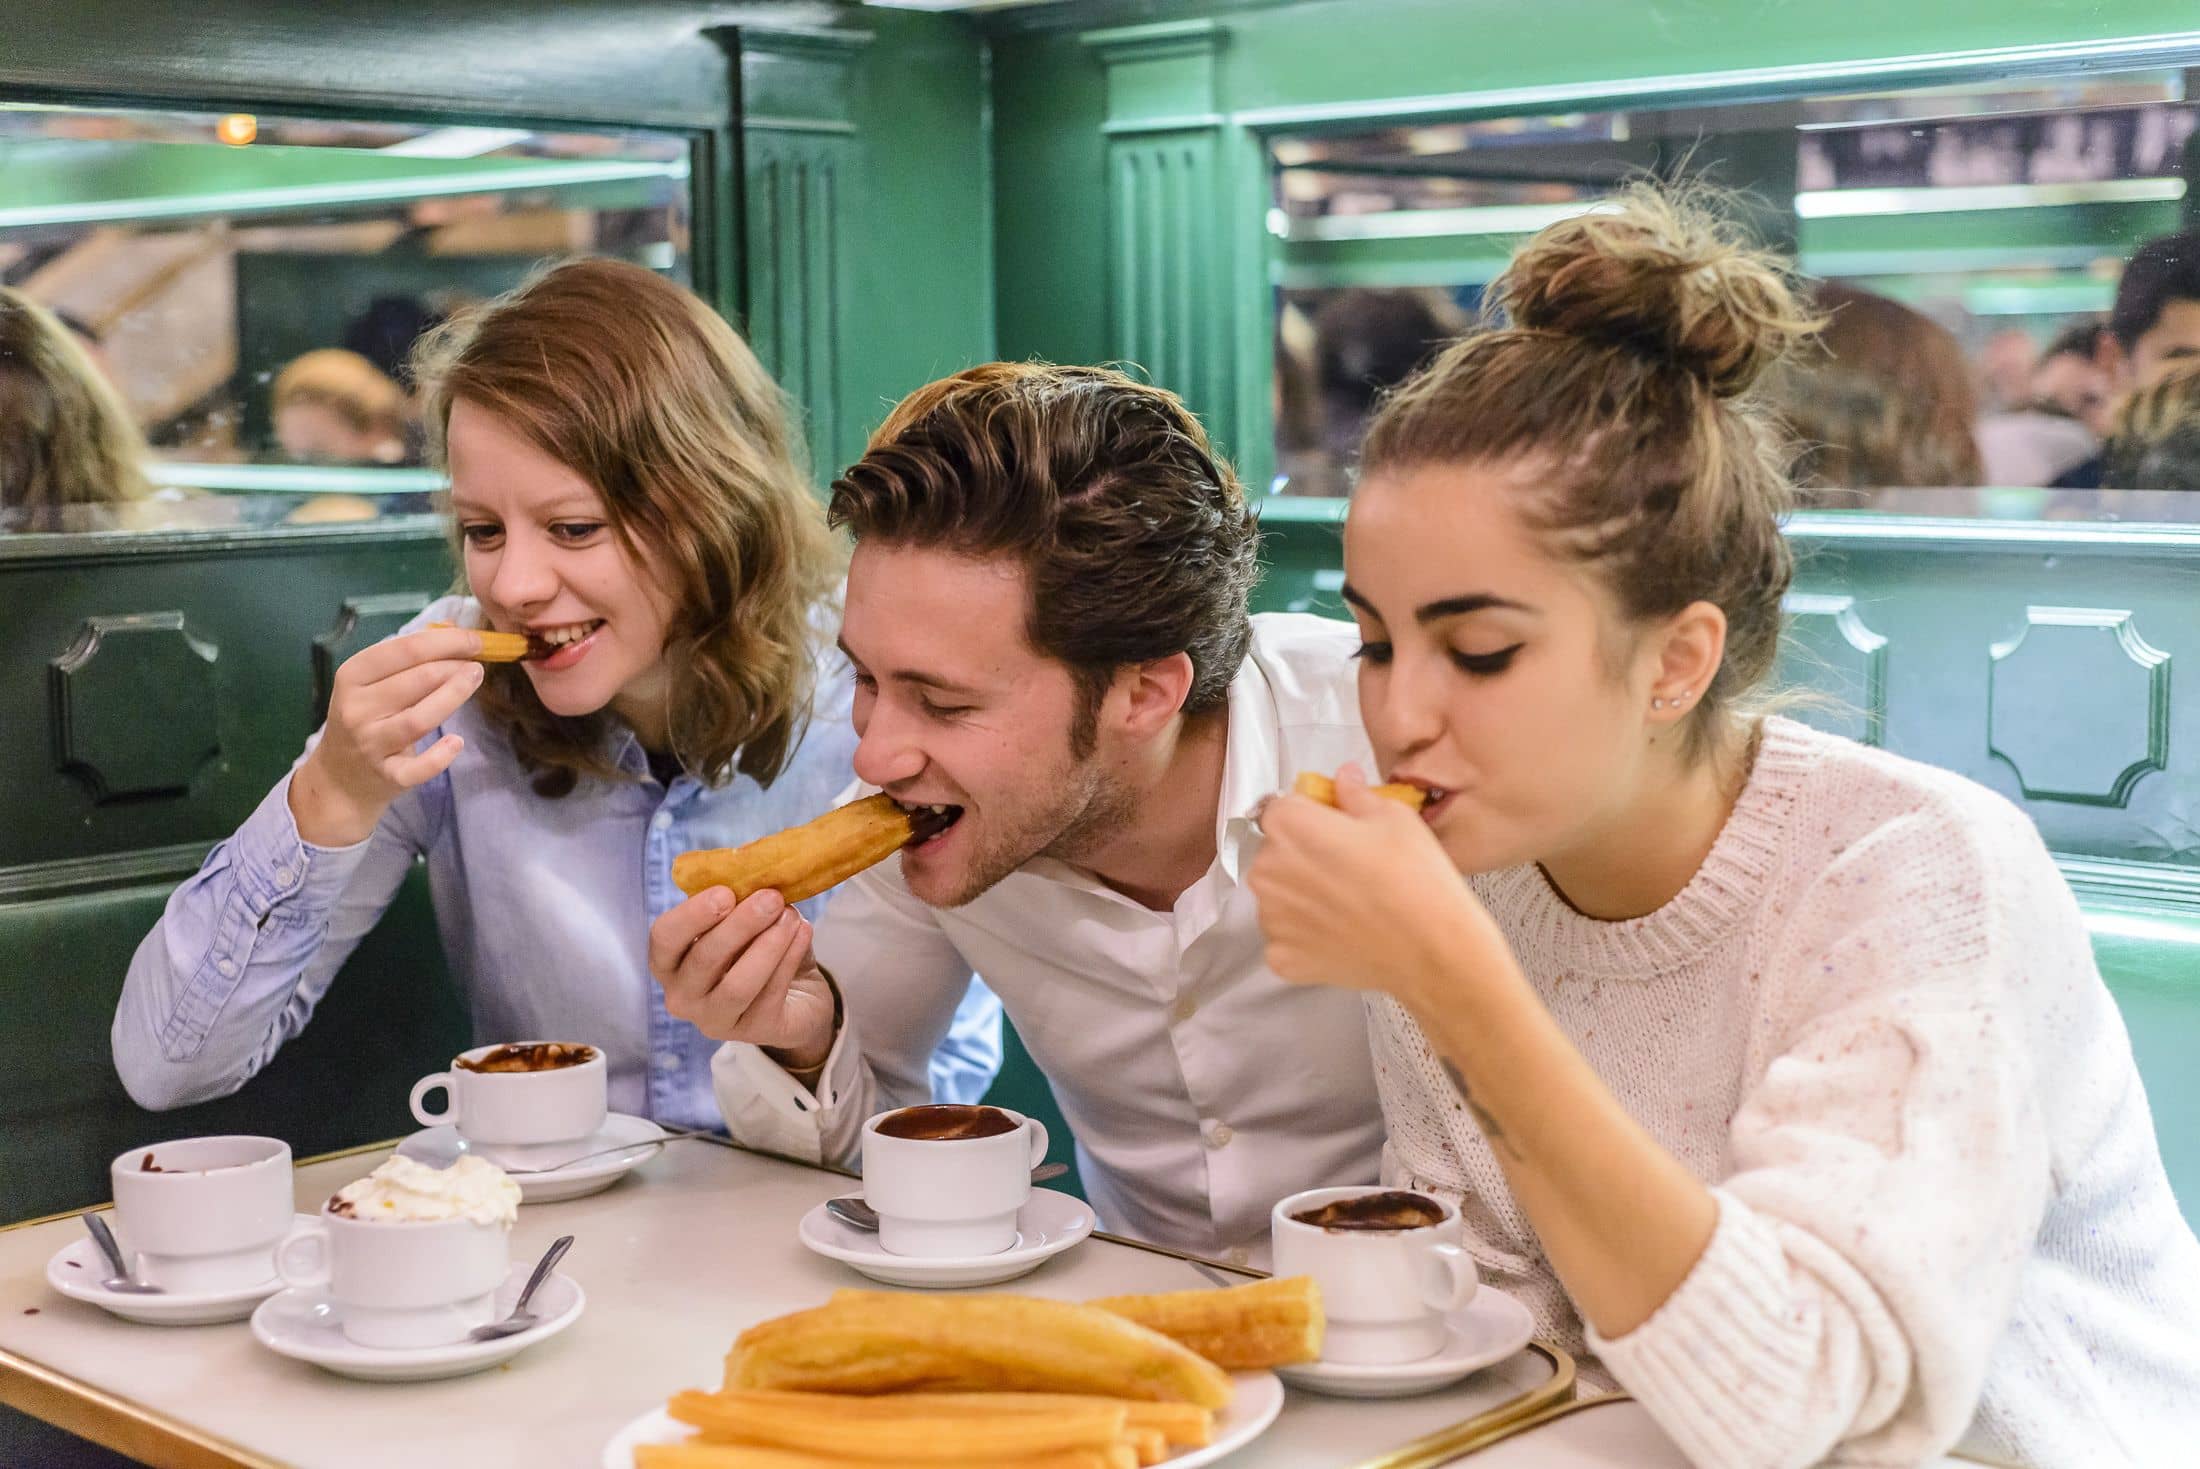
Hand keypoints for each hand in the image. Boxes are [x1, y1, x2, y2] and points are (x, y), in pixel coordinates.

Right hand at [289, 625, 485, 845]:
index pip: (403, 650)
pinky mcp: (387, 775)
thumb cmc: (365, 718)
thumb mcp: (372, 682)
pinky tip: (456, 742)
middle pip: (417, 680)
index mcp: (352, 676)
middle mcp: (357, 708)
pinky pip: (417, 768)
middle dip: (454, 665)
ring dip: (454, 695)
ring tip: (476, 679)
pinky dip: (439, 756)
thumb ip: (408, 655)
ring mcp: (370, 743)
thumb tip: (452, 627)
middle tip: (477, 663)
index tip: (474, 639)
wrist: (339, 777)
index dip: (445, 641)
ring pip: (419, 718)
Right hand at [647, 888, 837, 1064]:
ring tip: (791, 916)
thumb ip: (738, 903)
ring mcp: (716, 1021)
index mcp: (670, 963)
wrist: (796, 996)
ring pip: (738, 985)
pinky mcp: (754, 1031)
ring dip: (768, 945)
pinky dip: (789, 958)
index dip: (692, 915)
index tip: (725, 893)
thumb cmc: (756, 951)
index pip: (664, 938)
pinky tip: (803, 932)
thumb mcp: (742, 924)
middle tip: (771, 897)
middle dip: (740, 925)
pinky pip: (770, 994)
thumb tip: (754, 875)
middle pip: (704, 959)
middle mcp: (683, 997)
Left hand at [1247, 763, 1512, 1008]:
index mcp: (1288, 825)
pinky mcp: (1280, 958)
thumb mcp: (1394, 817)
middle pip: (1276, 853)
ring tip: (1349, 904)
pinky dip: (1307, 937)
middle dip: (1304, 856)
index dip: (1311, 816)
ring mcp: (1270, 918)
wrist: (1433, 950)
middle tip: (1349, 869)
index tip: (1337, 830)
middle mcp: (1266, 870)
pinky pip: (1286, 938)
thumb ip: (1355, 793)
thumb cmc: (1415, 877)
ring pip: (1279, 896)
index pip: (1283, 809)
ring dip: (1303, 897)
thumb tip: (1343, 779)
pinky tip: (1342, 934)